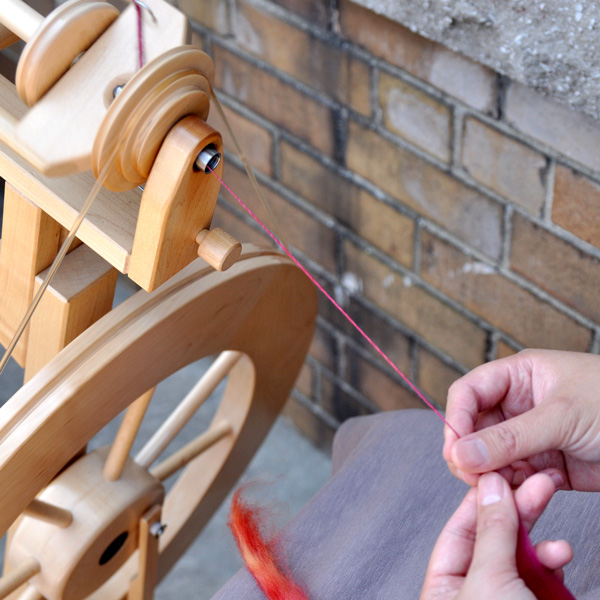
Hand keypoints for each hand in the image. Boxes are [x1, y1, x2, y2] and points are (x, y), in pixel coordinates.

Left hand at [420, 472, 571, 599]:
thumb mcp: (490, 580)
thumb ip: (492, 532)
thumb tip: (491, 487)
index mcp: (444, 589)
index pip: (458, 531)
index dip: (481, 501)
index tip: (501, 476)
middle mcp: (470, 591)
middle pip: (493, 539)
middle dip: (519, 512)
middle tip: (539, 485)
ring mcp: (502, 598)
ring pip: (520, 556)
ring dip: (542, 544)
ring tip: (557, 540)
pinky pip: (540, 577)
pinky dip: (552, 565)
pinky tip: (560, 558)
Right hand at [443, 350, 599, 490]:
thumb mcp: (561, 416)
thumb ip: (509, 437)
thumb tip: (460, 453)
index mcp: (518, 376)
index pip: (469, 393)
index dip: (456, 419)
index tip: (455, 450)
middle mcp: (518, 405)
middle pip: (474, 429)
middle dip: (472, 454)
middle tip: (476, 477)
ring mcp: (530, 436)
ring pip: (491, 458)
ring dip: (496, 475)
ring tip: (513, 486)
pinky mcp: (544, 465)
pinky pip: (516, 478)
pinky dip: (520, 489)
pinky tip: (541, 488)